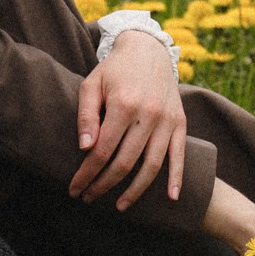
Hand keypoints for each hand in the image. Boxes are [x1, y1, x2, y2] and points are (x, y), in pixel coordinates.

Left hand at [72, 28, 188, 210]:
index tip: (75, 188)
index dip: (87, 174)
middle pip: (124, 163)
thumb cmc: (114, 70)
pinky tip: (170, 198)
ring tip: (120, 206)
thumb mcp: (92, 85)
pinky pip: (179, 155)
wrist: (149, 49)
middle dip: (103, 185)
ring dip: (135, 191)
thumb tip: (85, 149)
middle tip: (89, 199)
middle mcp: (148, 114)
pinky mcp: (180, 122)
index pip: (102, 151)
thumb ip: (86, 116)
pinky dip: (176, 178)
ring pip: (152, 166)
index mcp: (123, 104)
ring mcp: (167, 120)